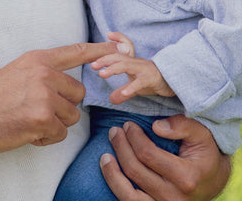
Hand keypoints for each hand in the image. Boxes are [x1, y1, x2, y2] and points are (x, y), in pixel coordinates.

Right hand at [0, 41, 117, 167]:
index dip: (99, 51)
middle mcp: (44, 73)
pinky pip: (60, 133)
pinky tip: (26, 131)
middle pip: (77, 93)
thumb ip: (43, 73)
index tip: (118, 47)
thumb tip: (65, 85)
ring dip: (55, 123)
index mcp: (38, 59)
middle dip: (64, 105)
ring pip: (71, 115)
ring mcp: (44, 95)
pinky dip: (46, 137)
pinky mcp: (42, 118)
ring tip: (29, 120)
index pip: (75, 52)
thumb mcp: (18, 72)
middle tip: (38, 109)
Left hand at [91, 54, 174, 103]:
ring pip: (126, 65)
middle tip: (92, 65)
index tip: (91, 59)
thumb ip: (123, 90)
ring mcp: (144, 69)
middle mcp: (135, 63)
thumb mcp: (136, 85)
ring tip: (102, 74)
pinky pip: (140, 82)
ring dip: (113, 68)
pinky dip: (131, 87)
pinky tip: (123, 93)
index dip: (103, 55)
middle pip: (118, 57)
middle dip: (104, 59)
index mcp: (130, 62)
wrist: (175, 81)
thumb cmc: (153, 81)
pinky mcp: (152, 78)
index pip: (115, 54)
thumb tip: (111, 100)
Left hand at [100, 115, 230, 200]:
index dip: (133, 137)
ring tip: (104, 155)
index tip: (128, 124)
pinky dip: (116, 187)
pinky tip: (110, 172)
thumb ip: (182, 125)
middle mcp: (175, 197)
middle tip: (115, 131)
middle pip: (135, 170)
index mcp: (187, 176)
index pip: (148, 154)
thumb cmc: (204, 153)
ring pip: (128, 193)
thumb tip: (156, 126)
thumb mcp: (201, 134)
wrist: (212, 181)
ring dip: (112, 172)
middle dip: (121, 146)